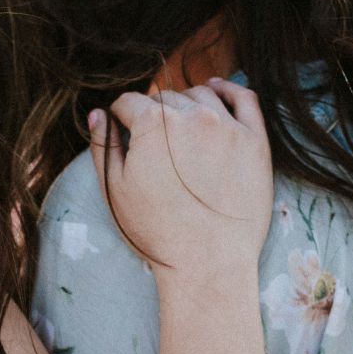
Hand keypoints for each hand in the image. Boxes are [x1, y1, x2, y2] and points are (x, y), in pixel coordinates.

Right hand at [92, 78, 272, 283]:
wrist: (208, 264)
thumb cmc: (157, 233)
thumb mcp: (115, 192)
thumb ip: (103, 148)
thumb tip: (98, 115)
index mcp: (152, 124)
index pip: (128, 102)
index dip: (121, 116)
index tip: (123, 128)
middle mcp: (191, 116)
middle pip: (165, 98)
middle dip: (154, 114)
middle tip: (155, 142)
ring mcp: (227, 126)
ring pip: (201, 95)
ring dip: (187, 104)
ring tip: (182, 125)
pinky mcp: (255, 141)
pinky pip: (244, 98)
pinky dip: (229, 89)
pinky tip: (217, 91)